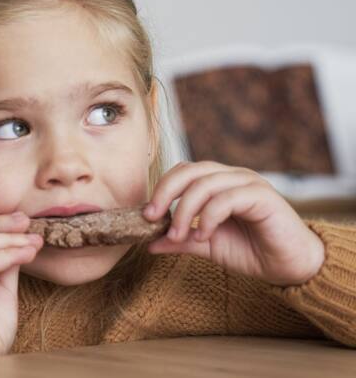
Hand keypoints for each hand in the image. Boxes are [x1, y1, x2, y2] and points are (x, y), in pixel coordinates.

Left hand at [143, 161, 324, 286]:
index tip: (146, 216)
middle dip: (165, 193)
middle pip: (190, 171)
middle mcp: (232, 177)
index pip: (183, 172)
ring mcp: (248, 183)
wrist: (290, 266)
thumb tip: (147, 243)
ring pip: (205, 184)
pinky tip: (204, 235)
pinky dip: (208, 217)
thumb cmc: (251, 251)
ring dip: (185, 211)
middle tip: (152, 218)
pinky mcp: (262, 195)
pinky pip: (226, 199)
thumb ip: (180, 240)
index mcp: (218, 182)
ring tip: (178, 237)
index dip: (161, 189)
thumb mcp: (206, 244)